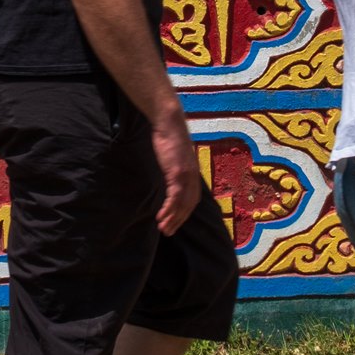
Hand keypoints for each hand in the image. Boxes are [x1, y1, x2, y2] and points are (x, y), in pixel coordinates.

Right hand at [151, 111, 202, 235]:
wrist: (169, 123)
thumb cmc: (169, 136)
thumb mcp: (174, 155)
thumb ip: (175, 165)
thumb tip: (170, 171)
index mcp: (193, 173)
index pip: (192, 199)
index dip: (184, 212)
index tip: (176, 222)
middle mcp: (193, 177)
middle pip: (189, 205)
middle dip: (179, 220)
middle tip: (169, 232)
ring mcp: (186, 176)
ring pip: (182, 204)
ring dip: (173, 219)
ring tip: (164, 230)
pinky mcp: (178, 174)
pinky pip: (174, 197)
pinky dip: (169, 210)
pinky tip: (161, 217)